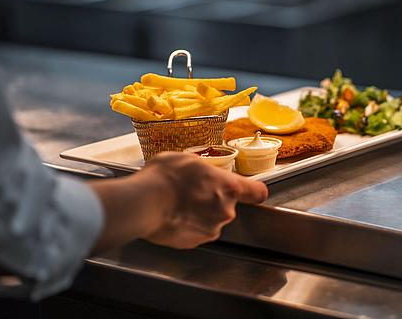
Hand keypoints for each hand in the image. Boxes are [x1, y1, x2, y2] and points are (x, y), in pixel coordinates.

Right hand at [140, 152, 266, 248]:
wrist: (144, 203)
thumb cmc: (165, 177)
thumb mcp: (186, 159)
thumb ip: (202, 168)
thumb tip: (198, 170)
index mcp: (228, 186)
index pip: (257, 191)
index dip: (254, 191)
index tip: (252, 191)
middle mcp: (225, 210)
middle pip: (226, 205)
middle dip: (212, 200)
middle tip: (191, 192)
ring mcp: (211, 229)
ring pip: (210, 220)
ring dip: (199, 214)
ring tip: (178, 204)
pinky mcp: (195, 242)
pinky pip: (195, 232)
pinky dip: (187, 226)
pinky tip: (172, 216)